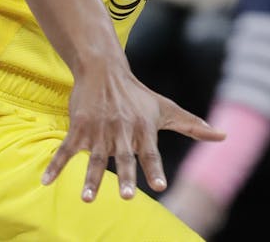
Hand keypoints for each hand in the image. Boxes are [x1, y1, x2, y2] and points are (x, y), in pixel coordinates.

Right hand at [42, 59, 222, 200]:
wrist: (105, 71)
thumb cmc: (139, 96)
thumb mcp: (167, 109)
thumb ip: (193, 125)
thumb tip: (224, 135)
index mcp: (144, 129)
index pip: (151, 153)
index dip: (155, 169)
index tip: (160, 186)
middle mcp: (122, 131)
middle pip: (124, 158)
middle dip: (125, 176)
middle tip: (127, 196)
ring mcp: (99, 131)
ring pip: (94, 159)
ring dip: (90, 179)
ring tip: (88, 198)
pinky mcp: (78, 129)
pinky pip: (65, 150)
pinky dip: (55, 166)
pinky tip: (46, 183)